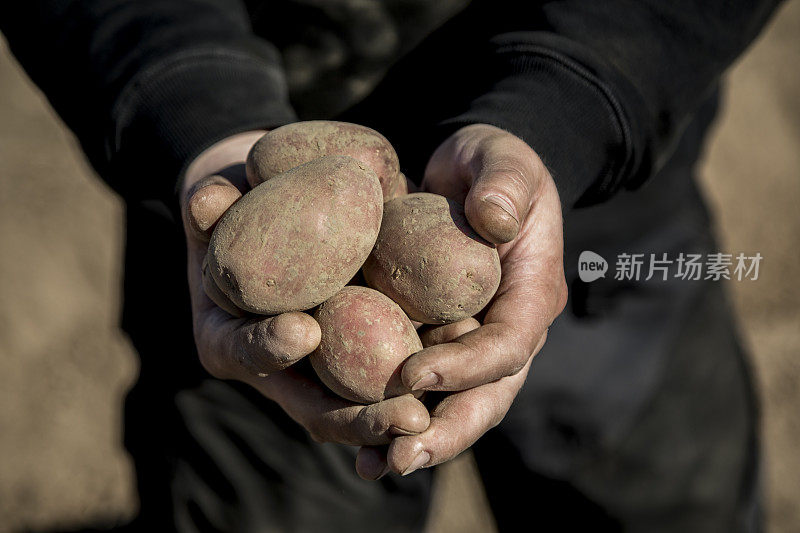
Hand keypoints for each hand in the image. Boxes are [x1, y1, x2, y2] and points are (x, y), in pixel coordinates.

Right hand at [180, 131, 429, 451]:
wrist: (262, 203)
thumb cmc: (238, 193)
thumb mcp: (220, 190)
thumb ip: (213, 199)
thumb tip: (207, 199)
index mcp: (224, 335)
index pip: (242, 349)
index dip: (267, 345)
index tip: (305, 329)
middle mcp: (270, 366)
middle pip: (310, 405)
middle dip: (356, 418)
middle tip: (405, 417)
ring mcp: (311, 372)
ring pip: (350, 408)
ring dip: (388, 418)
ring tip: (431, 418)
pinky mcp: (348, 359)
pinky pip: (380, 380)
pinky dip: (410, 386)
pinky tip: (452, 383)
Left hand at [373, 124, 566, 475]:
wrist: (468, 175)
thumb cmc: (491, 162)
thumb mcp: (503, 158)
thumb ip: (504, 182)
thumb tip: (494, 220)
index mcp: (530, 294)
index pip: (508, 344)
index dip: (467, 366)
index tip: (413, 375)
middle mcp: (504, 329)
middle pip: (485, 396)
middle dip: (445, 431)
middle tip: (398, 458)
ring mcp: (470, 341)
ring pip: (452, 403)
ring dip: (414, 437)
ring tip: (371, 465)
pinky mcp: (435, 339)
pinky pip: (417, 383)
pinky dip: (389, 409)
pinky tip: (351, 433)